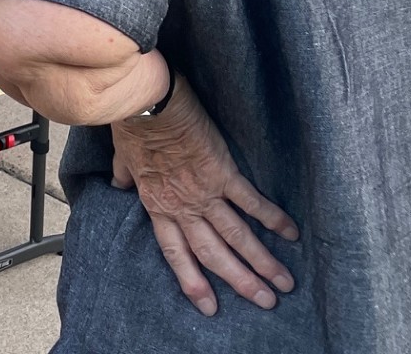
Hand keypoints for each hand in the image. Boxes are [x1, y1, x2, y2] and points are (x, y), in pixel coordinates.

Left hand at [110, 76, 299, 315]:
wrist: (146, 104)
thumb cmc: (132, 126)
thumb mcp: (122, 157)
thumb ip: (125, 176)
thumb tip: (119, 186)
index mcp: (158, 205)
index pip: (176, 253)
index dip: (192, 281)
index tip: (209, 307)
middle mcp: (183, 207)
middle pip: (214, 254)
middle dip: (240, 281)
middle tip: (266, 303)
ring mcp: (205, 192)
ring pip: (237, 236)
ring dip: (262, 261)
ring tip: (284, 282)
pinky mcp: (223, 172)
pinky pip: (251, 201)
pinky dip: (272, 218)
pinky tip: (291, 233)